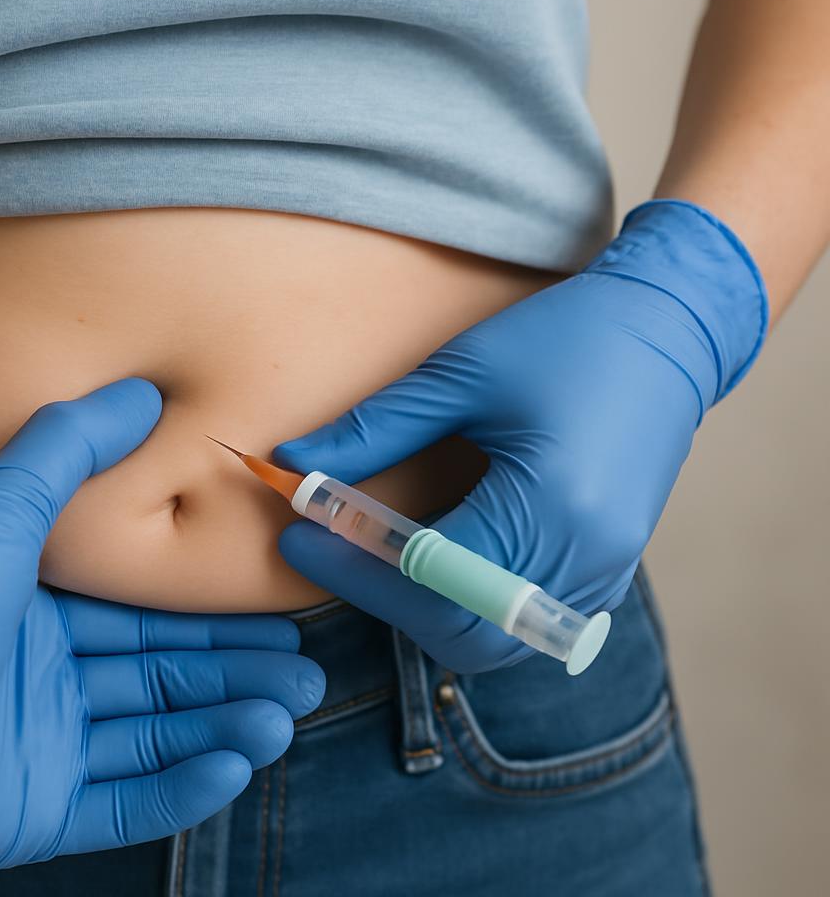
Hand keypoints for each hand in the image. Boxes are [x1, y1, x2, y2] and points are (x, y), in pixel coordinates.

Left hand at [0, 378, 324, 892]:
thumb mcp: (3, 501)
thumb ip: (73, 446)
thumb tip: (140, 391)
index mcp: (35, 611)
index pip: (145, 617)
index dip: (214, 617)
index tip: (276, 615)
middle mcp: (41, 680)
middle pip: (163, 680)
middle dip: (238, 678)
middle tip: (304, 678)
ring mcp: (37, 750)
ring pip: (155, 740)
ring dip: (225, 729)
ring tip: (284, 719)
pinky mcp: (30, 815)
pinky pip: (122, 805)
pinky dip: (182, 790)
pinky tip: (233, 764)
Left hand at [274, 200, 766, 673]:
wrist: (668, 327)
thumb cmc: (566, 336)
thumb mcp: (462, 372)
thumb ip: (376, 430)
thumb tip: (296, 464)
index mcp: (550, 505)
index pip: (428, 571)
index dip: (352, 561)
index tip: (297, 533)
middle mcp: (584, 557)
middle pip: (462, 631)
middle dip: (384, 599)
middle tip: (332, 550)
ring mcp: (604, 570)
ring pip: (494, 639)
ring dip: (425, 608)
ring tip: (377, 552)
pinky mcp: (608, 565)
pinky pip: (525, 619)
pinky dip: (468, 603)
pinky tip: (435, 555)